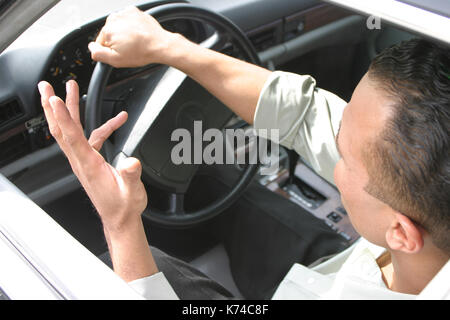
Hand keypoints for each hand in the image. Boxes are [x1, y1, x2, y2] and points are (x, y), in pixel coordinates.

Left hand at [38, 80, 147, 232]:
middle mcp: (82, 161)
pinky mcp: (91, 161)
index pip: (72, 137)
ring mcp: (84, 161)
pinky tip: (117, 121)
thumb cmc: (123, 206)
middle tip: (46, 87)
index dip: (63, 116)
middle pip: (61, 130)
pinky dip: (102, 125)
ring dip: (68, 110)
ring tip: (69, 90)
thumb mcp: (132, 191)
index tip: (54, 98)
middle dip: (52, 107)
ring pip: (71, 131)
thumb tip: (131, 161)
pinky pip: (90, 138)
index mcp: (89, 165)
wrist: (120, 218)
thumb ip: (131, 175)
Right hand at [88, 6, 177, 67]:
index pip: (101, 43)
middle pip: (110, 34)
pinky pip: (128, 21)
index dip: (110, 51)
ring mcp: (124, 14)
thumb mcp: (115, 60)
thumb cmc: (141, 52)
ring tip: (136, 42)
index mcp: (107, 30)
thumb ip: (98, 54)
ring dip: (125, 34)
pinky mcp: (134, 12)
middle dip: (117, 42)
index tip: (121, 53)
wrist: (160, 45)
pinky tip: (138, 35)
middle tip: (130, 49)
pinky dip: (132, 27)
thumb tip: (91, 47)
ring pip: (119, 27)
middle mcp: (114, 19)